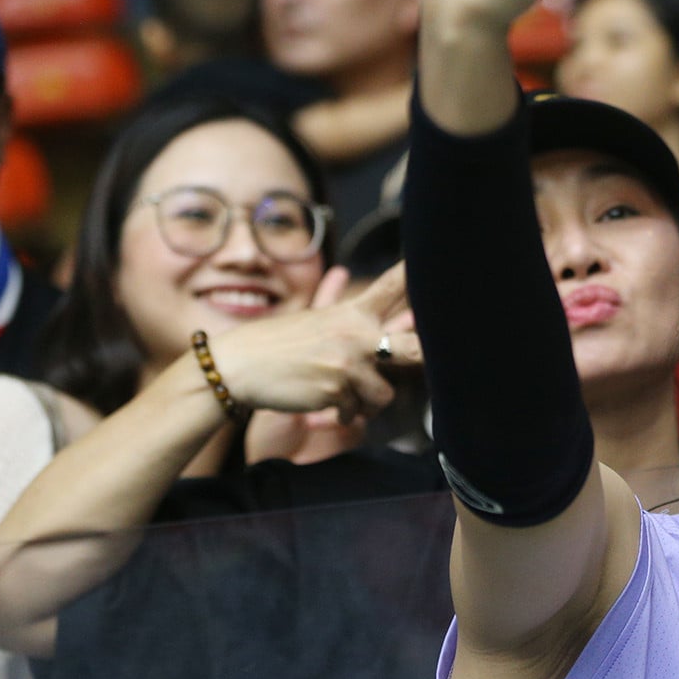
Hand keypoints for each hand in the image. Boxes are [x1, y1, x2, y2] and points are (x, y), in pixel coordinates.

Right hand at [209, 263, 421, 425]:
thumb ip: (348, 320)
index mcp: (352, 312)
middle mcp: (356, 334)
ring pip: (384, 395)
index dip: (419, 274)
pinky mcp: (337, 390)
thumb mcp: (316, 321)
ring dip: (367, 403)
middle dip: (423, 360)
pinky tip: (328, 408)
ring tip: (346, 397)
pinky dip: (344, 415)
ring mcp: (348, 362)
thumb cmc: (277, 345)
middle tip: (434, 362)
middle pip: (413, 349)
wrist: (239, 366)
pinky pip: (357, 412)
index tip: (439, 263)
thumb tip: (358, 295)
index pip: (393, 287)